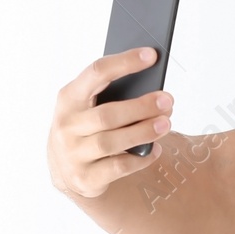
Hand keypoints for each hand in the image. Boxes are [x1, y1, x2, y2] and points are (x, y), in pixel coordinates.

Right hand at [48, 48, 172, 197]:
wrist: (67, 169)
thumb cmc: (89, 126)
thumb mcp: (91, 106)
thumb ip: (114, 94)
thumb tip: (155, 89)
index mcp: (69, 98)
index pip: (96, 73)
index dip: (125, 62)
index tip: (152, 55)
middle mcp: (66, 125)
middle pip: (108, 114)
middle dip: (141, 106)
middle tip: (168, 100)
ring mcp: (73, 154)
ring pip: (112, 142)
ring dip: (143, 132)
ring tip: (166, 123)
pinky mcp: (84, 178)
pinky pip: (118, 168)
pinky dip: (141, 158)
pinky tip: (156, 150)